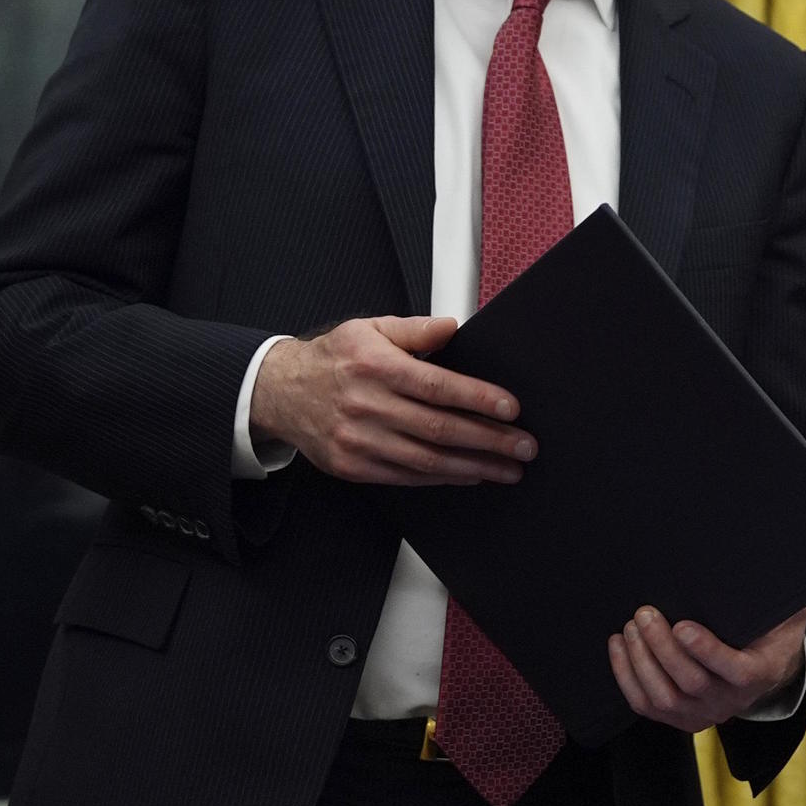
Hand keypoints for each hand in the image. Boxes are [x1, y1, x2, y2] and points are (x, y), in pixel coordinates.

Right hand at [250, 316, 531, 485]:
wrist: (281, 392)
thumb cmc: (333, 359)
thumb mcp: (370, 329)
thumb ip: (415, 329)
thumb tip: (454, 327)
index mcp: (376, 367)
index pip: (438, 386)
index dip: (479, 399)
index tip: (511, 409)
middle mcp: (367, 405)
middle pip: (440, 428)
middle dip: (490, 440)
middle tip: (524, 447)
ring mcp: (358, 440)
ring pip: (427, 459)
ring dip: (474, 467)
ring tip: (508, 469)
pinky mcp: (353, 466)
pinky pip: (407, 476)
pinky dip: (443, 478)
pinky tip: (470, 475)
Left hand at [610, 600, 805, 729]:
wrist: (757, 670)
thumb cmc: (769, 632)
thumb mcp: (789, 614)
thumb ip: (793, 597)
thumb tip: (793, 561)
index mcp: (759, 674)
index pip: (735, 670)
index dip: (708, 651)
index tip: (683, 626)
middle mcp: (730, 702)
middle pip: (691, 682)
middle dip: (662, 647)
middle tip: (646, 614)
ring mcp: (700, 714)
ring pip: (663, 696)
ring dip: (641, 660)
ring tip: (632, 626)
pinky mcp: (675, 718)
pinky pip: (644, 704)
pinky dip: (626, 676)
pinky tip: (619, 645)